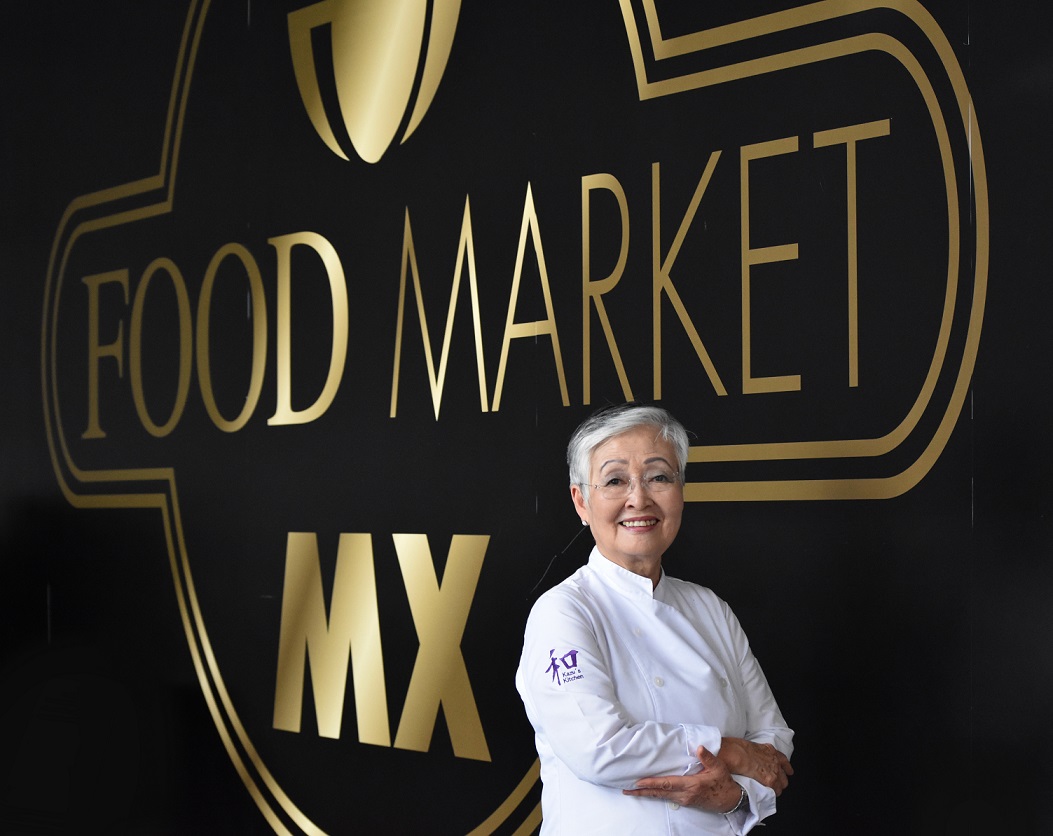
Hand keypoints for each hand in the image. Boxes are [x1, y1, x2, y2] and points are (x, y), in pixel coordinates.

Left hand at [623, 746, 741, 812]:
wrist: (731, 800)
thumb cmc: (723, 782)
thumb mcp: (718, 767)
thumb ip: (707, 757)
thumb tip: (698, 747)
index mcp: (691, 785)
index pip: (667, 784)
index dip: (652, 783)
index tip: (638, 782)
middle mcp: (685, 795)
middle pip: (660, 793)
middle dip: (642, 792)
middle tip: (627, 790)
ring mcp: (685, 800)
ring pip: (662, 797)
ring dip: (647, 794)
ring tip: (633, 792)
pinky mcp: (686, 802)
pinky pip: (667, 798)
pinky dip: (656, 794)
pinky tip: (649, 792)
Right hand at [719, 737, 792, 794]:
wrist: (736, 753)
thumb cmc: (737, 748)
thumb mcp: (750, 747)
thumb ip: (756, 754)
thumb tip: (751, 759)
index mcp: (769, 750)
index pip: (783, 760)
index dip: (785, 767)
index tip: (786, 771)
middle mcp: (774, 760)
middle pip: (784, 775)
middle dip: (780, 779)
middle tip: (775, 783)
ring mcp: (774, 770)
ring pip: (782, 784)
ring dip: (776, 788)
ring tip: (769, 791)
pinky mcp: (770, 781)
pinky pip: (775, 791)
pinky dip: (771, 794)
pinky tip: (767, 796)